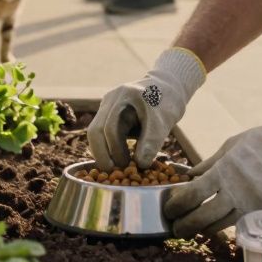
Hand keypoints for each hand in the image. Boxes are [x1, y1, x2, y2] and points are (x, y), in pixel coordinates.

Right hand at [88, 48, 205, 170]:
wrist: (166, 88)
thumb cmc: (167, 103)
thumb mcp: (164, 122)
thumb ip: (152, 141)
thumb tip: (140, 165)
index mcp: (125, 96)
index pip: (111, 127)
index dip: (116, 150)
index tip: (126, 167)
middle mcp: (111, 98)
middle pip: (95, 130)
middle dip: (102, 154)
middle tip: (114, 173)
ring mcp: (107, 104)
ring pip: (95, 132)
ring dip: (103, 151)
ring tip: (117, 168)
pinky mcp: (107, 112)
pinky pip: (101, 131)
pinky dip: (107, 146)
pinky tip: (117, 158)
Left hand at [164, 108, 261, 236]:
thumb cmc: (261, 142)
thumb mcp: (231, 145)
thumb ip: (209, 163)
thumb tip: (190, 174)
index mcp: (224, 172)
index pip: (193, 195)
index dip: (177, 205)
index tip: (170, 208)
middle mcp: (235, 192)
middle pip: (203, 217)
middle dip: (185, 225)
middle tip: (176, 227)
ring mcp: (250, 205)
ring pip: (219, 225)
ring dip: (202, 228)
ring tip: (192, 228)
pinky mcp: (261, 212)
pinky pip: (237, 222)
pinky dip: (223, 225)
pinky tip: (215, 223)